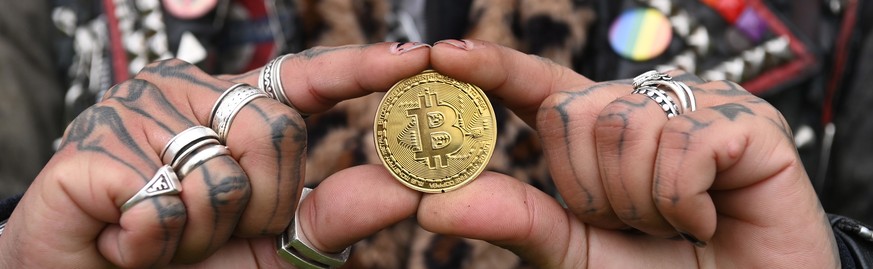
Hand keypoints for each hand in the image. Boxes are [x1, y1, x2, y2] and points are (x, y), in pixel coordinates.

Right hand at [0, 42, 428, 267]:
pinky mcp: (89, 149)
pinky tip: (127, 239)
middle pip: (276, 133)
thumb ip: (335, 215)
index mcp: (233, 108)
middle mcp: (186, 94)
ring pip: (221, 174)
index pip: (304, 78)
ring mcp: (134, 112)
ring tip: (165, 234)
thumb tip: (408, 189)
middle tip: (215, 227)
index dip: (360, 68)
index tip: (417, 58)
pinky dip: (154, 242)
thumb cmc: (187, 262)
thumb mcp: (274, 246)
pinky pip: (163, 201)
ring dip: (203, 231)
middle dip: (262, 203)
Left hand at [420, 39, 837, 266]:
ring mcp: (696, 105)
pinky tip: (706, 218)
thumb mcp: (576, 252)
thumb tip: (431, 208)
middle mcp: (645, 106)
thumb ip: (515, 223)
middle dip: (592, 190)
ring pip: (624, 130)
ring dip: (640, 203)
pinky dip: (682, 204)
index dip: (491, 68)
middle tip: (634, 223)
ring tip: (673, 223)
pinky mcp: (746, 119)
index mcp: (600, 131)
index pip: (537, 86)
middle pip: (574, 113)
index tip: (440, 54)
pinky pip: (680, 148)